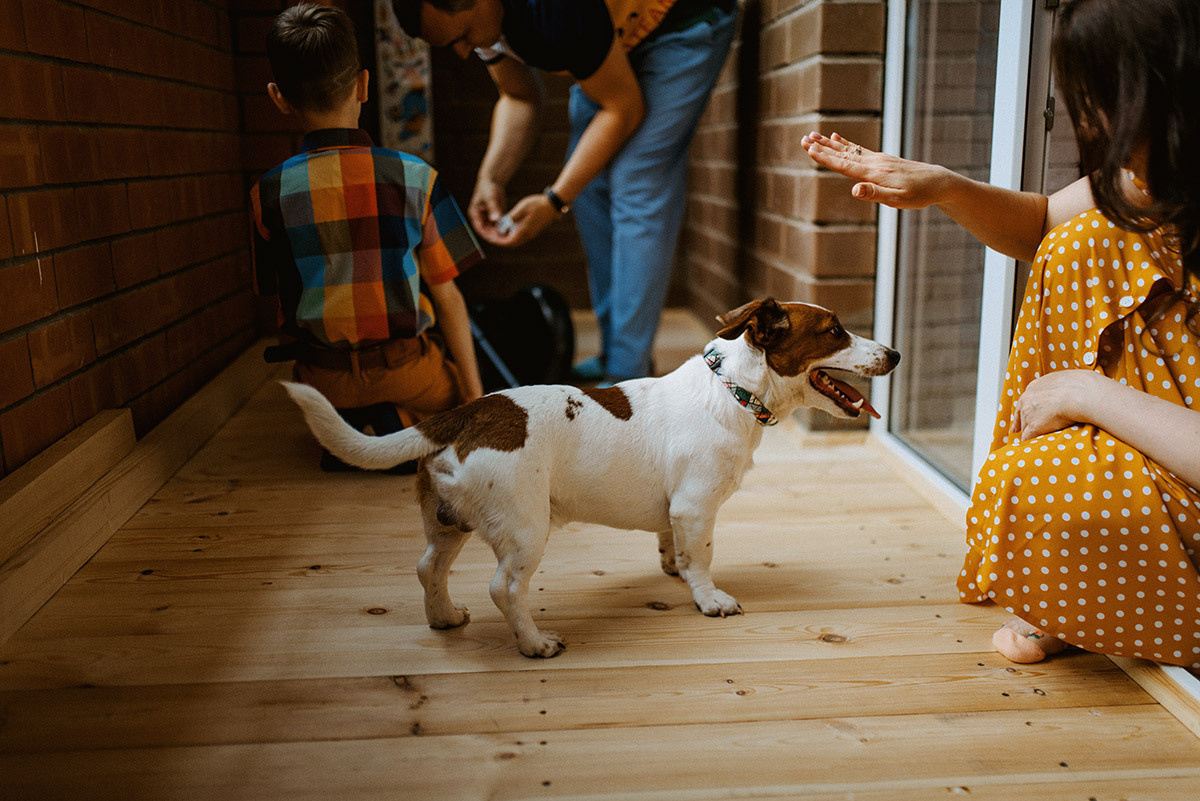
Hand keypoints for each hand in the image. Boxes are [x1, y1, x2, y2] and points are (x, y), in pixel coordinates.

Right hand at [468, 178, 506, 239]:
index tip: (496, 239)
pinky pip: (497, 226)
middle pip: (486, 231)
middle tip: (504, 240)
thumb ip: (493, 208)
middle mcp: (479, 218)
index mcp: (474, 214)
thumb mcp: (491, 197)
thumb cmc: (489, 187)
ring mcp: (486, 218)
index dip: (487, 235)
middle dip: (494, 236)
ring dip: (499, 234)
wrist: (492, 181)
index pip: (479, 228)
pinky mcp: (493, 217)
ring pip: (492, 230)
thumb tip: (495, 219)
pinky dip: (503, 229)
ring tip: (509, 238)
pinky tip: (511, 232)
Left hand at [472, 192, 557, 246]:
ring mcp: (530, 234)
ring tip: (495, 232)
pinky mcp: (532, 231)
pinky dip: (510, 234)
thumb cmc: (537, 204)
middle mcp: (527, 235)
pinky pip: (519, 236)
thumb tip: (501, 226)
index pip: (508, 242)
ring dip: (505, 238)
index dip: (497, 241)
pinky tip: (505, 228)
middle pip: (510, 243)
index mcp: (524, 231)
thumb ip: (511, 218)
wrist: (553, 204)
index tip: (489, 238)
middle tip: (490, 235)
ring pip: (514, 240)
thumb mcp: (522, 208)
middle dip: (499, 241)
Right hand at [800, 131, 953, 209]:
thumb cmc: (919, 195)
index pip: (845, 164)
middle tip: (803, 139)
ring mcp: (878, 159)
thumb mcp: (898, 200)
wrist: (939, 182)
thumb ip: (875, 194)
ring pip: (848, 149)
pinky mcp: (882, 159)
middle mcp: (874, 162)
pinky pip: (858, 149)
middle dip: (822, 147)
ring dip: (829, 143)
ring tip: (814, 135)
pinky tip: (837, 137)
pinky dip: (845, 143)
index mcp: (874, 173)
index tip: (810, 149)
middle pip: (843, 154)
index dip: (826, 158)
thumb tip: (855, 190)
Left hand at [1012, 370, 1106, 440]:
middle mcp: (1026, 400)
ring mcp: (1028, 413)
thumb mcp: (1062, 379)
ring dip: (1031, 435)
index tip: (1016, 426)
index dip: (1022, 414)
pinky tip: (1033, 448)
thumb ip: (1056, 386)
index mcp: (1033, 388)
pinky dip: (1030, 443)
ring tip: (1035, 442)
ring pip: (1025, 428)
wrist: (1079, 394)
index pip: (1023, 403)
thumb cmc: (1079, 387)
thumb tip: (1064, 388)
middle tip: (1024, 434)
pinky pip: (1027, 438)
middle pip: (1022, 417)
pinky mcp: (1034, 426)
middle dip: (1025, 425)